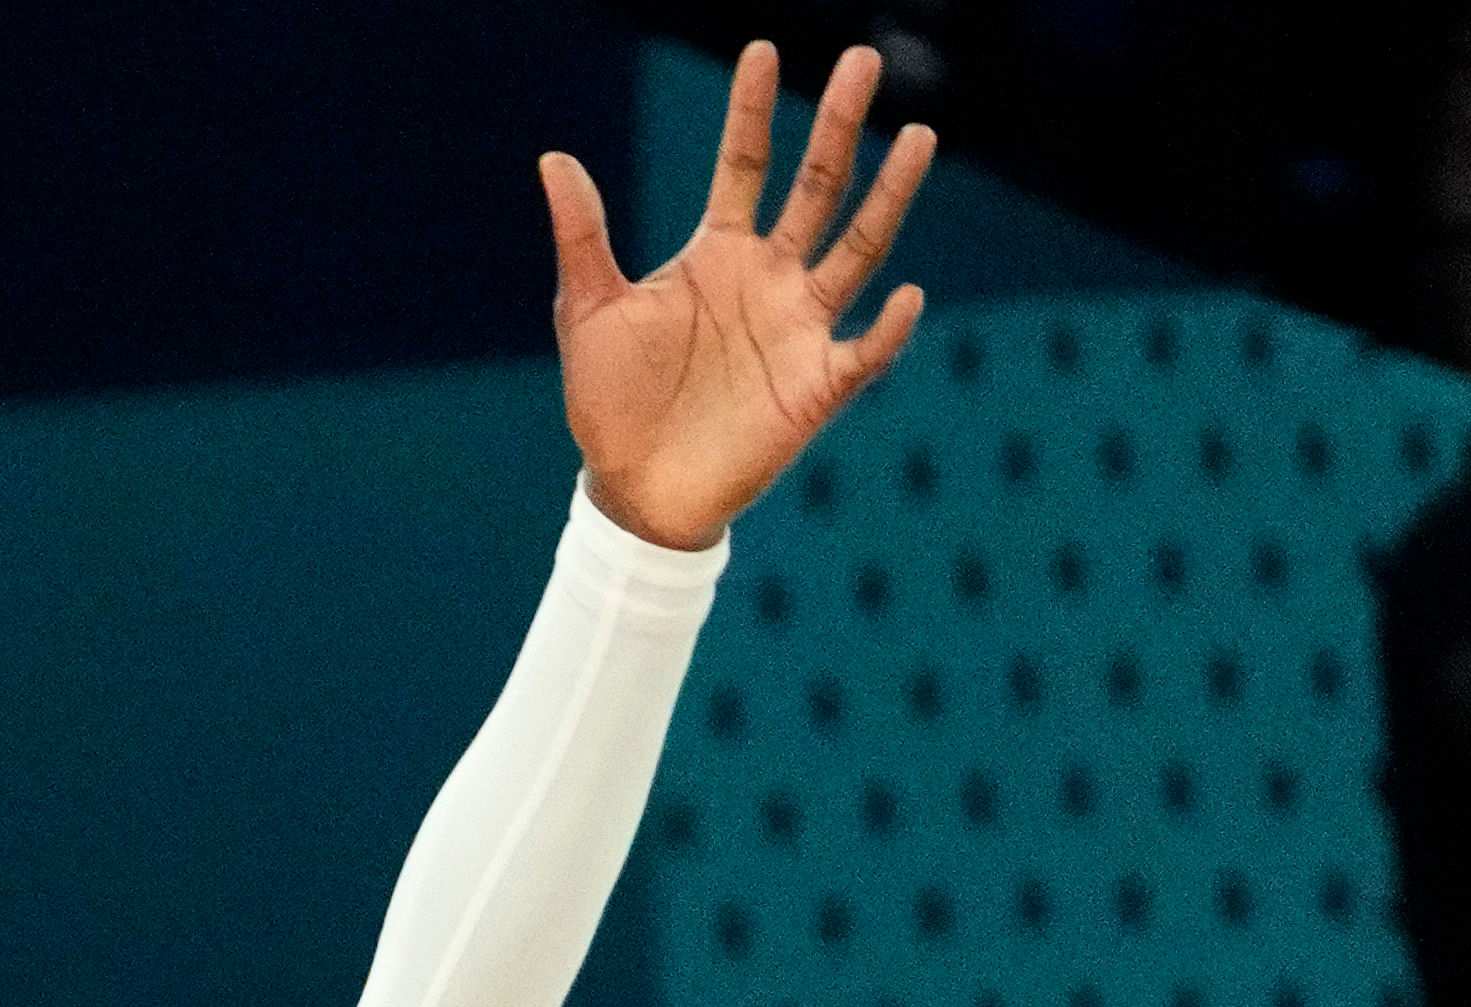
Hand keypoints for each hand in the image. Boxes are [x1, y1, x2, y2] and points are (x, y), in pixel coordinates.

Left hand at [545, 40, 933, 553]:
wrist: (634, 492)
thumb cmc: (611, 402)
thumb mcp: (588, 312)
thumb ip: (582, 237)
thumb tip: (553, 158)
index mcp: (718, 253)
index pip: (744, 166)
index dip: (749, 112)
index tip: (759, 50)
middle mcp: (770, 278)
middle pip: (816, 187)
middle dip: (837, 126)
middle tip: (862, 60)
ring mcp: (800, 328)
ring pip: (859, 248)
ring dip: (888, 197)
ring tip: (917, 137)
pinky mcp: (817, 387)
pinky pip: (865, 351)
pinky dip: (889, 329)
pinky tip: (908, 297)